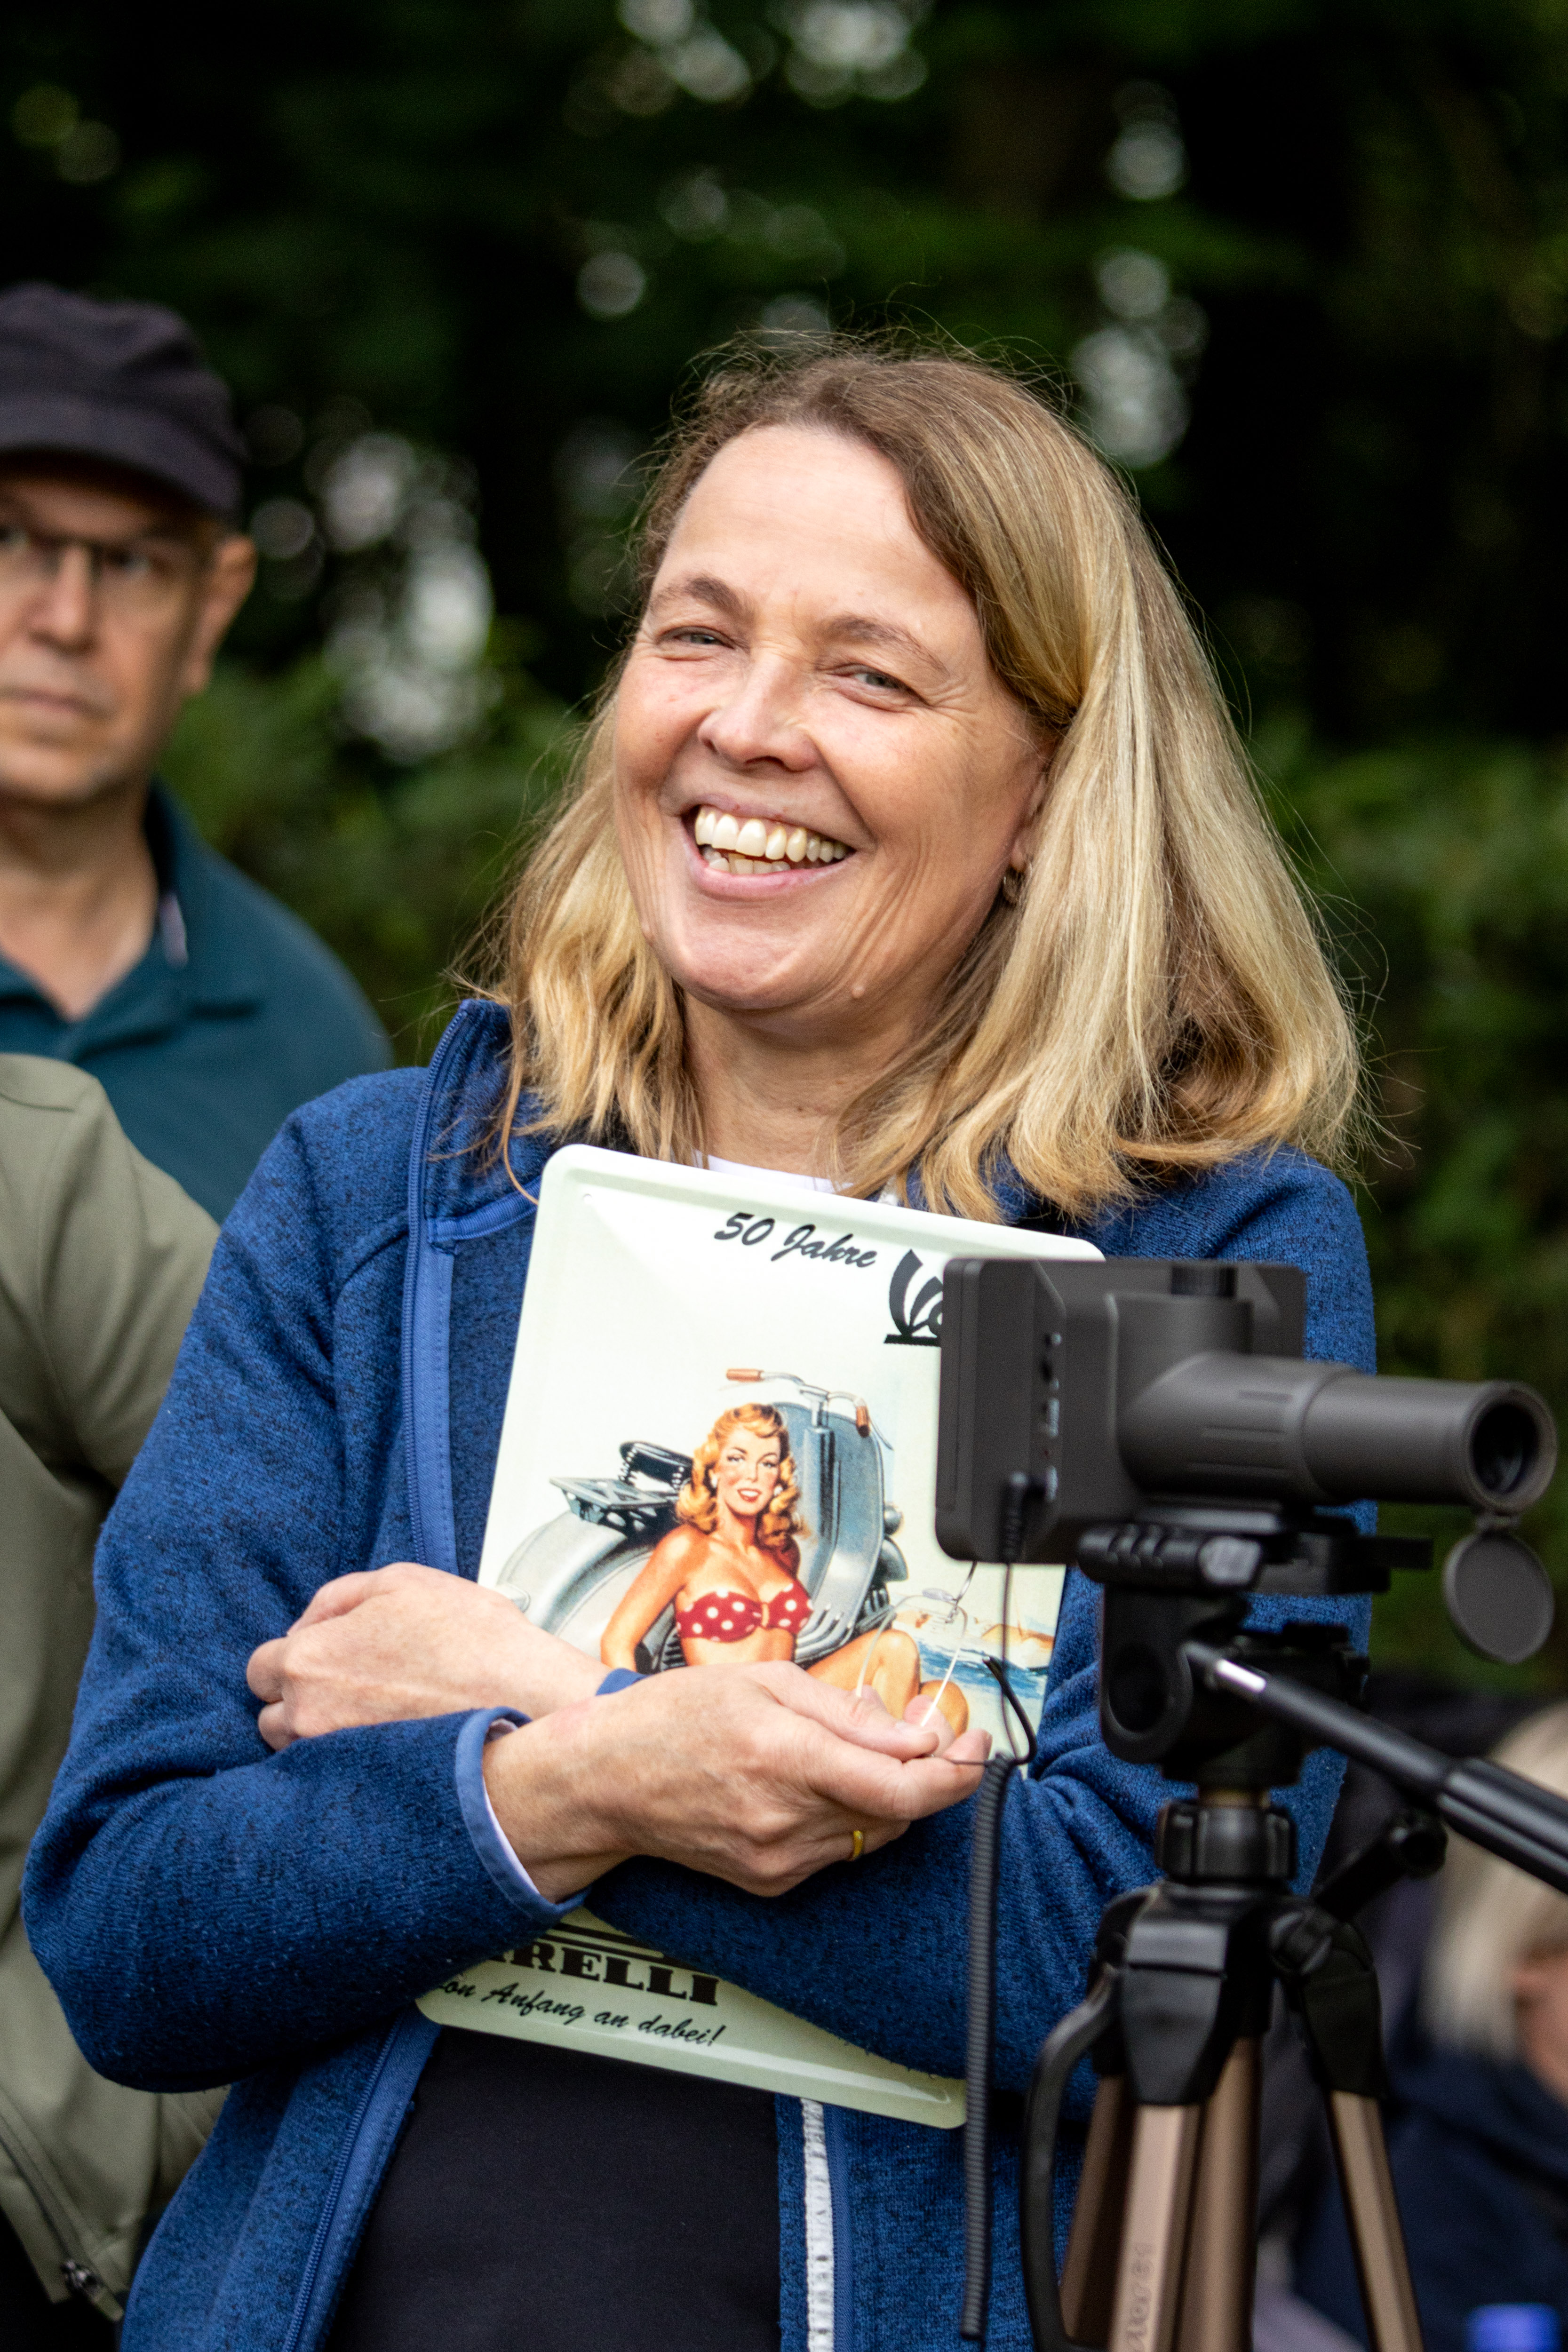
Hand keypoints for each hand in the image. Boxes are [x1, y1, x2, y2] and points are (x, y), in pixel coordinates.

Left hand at [246, 1562, 599, 1749]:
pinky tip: (386, 1747)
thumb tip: (312, 1619)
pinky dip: (350, 1765)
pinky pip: (334, 1781)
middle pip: (272, 1715)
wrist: (529, 1705)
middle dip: (301, 1699)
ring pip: (300, 1753)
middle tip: (351, 1687)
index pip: (260, 1667)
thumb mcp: (404, 1581)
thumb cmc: (476, 1643)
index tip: (324, 1657)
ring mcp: (334, 1762)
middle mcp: (308, 1718)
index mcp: (309, 1660)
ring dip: (322, 1735)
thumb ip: (340, 1595)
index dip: (294, 1656)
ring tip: (372, 1719)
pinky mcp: (362, 1793)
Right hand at [483, 1663, 991, 1902]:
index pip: (905, 1787)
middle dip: (928, 1774)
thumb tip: (913, 1730)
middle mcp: (785, 1819)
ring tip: (862, 1751)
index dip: (957, 1770)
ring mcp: (777, 1859)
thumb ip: (847, 1711)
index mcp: (787, 1757)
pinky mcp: (769, 1882)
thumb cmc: (672, 1719)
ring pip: (873, 1835)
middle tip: (930, 1734)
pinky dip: (847, 1818)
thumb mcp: (765, 1683)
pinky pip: (836, 1853)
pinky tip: (823, 1784)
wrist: (605, 1780)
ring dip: (888, 1796)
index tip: (974, 1744)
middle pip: (899, 1814)